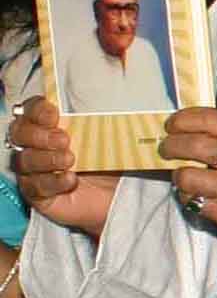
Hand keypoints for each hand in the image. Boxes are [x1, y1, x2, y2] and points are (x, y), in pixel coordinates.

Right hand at [7, 97, 117, 234]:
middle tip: (64, 139)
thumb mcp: (107, 136)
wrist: (112, 193)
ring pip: (25, 160)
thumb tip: (115, 105)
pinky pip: (35, 186)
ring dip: (47, 159)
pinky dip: (53, 181)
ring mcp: (32, 169)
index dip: (37, 110)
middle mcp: (33, 144)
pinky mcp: (36, 193)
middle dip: (40, 135)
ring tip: (70, 160)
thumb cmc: (105, 157)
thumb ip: (100, 120)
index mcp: (47, 124)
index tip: (53, 113)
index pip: (31, 110)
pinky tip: (70, 179)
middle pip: (20, 133)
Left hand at [159, 108, 216, 253]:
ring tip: (184, 176)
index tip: (173, 124)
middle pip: (192, 146)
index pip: (208, 119)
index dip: (183, 119)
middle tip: (167, 148)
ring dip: (180, 177)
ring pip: (187, 178)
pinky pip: (196, 204)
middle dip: (171, 146)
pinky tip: (197, 196)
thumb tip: (203, 132)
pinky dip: (191, 199)